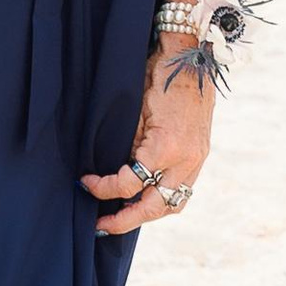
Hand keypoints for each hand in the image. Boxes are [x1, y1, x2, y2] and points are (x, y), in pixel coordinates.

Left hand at [82, 35, 215, 238]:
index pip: (130, 184)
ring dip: (148, 214)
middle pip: (155, 207)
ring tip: (123, 219)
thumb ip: (126, 146)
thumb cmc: (156, 77)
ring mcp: (197, 160)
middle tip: (100, 226)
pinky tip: (145, 200)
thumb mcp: (134, 111)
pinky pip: (183, 190)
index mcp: (165, 148)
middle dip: (125, 220)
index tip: (85, 182)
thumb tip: (110, 174)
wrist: (190, 59)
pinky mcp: (200, 156)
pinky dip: (163, 200)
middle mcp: (185, 160)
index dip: (103, 188)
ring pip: (174, 204)